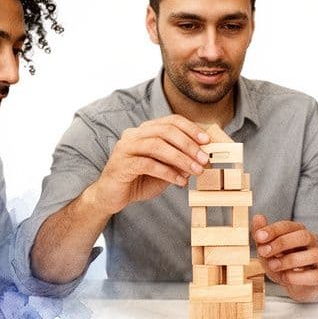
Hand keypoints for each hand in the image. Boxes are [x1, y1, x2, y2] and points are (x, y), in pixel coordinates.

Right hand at [89, 115, 209, 213]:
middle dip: (188, 144)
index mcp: (145, 131)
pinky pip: (148, 164)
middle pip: (166, 131)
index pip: (171, 121)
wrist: (111, 197)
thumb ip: (179, 162)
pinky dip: (167, 172)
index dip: (190, 129)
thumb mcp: (164, 170)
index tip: (207, 141)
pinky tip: (179, 181)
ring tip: (195, 171)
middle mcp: (134, 134)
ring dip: (180, 158)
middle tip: (204, 159)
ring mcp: (125, 147)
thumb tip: (201, 158)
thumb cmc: (138, 181)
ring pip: (157, 145)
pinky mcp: (121, 163)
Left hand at [252, 214, 317, 301]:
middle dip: (282, 243)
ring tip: (273, 265)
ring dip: (289, 260)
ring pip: (312, 255)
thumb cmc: (282, 264)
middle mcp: (311, 241)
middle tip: (264, 251)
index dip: (273, 230)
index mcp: (298, 231)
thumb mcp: (267, 250)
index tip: (258, 237)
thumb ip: (261, 236)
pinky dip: (298, 277)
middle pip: (303, 236)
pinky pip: (314, 275)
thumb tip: (257, 217)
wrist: (296, 285)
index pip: (288, 226)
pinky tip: (285, 278)